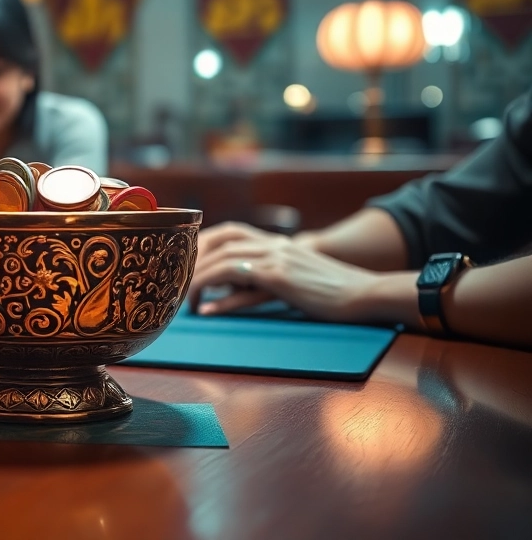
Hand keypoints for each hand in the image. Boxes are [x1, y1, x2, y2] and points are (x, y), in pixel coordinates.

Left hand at [189, 225, 383, 321]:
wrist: (364, 292)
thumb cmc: (329, 289)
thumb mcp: (293, 273)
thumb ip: (265, 271)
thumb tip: (229, 282)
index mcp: (275, 243)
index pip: (228, 231)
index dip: (202, 243)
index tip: (184, 262)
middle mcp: (273, 246)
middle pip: (220, 243)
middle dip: (194, 261)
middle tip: (177, 282)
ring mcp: (277, 261)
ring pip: (226, 262)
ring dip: (201, 281)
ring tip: (186, 301)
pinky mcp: (283, 281)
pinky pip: (244, 285)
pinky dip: (222, 298)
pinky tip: (208, 311)